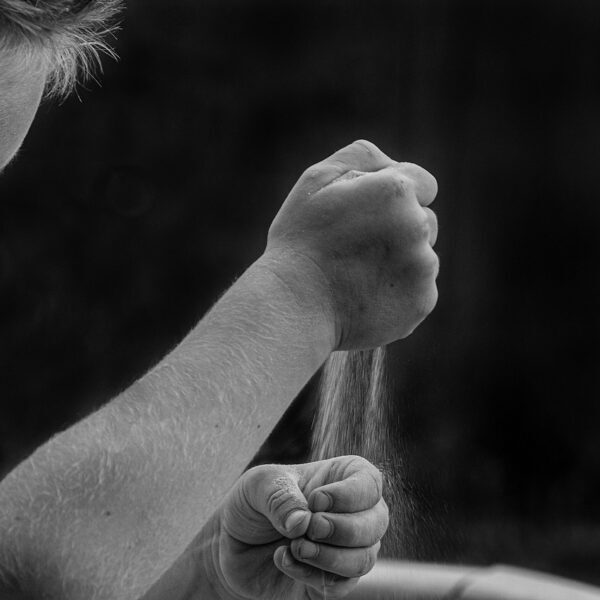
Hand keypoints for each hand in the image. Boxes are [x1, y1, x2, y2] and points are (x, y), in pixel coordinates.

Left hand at [206, 456, 387, 599]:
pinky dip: (312, 576)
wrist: (232, 544)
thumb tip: (302, 522)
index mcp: (342, 477)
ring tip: (294, 546)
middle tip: (309, 528)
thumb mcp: (257, 486)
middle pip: (376, 522)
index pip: (371, 482)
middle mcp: (353, 512)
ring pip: (364, 559)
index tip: (315, 501)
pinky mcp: (332, 579)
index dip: (350, 495)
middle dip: (342, 529)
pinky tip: (285, 560)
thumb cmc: (253, 502)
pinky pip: (341, 585)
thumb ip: (280, 497)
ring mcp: (346, 548)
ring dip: (328, 556)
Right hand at [264, 140, 438, 348]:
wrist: (293, 307)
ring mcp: (423, 267)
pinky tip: (366, 296)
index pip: (423, 183)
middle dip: (400, 228)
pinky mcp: (422, 301)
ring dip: (401, 261)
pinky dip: (398, 292)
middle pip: (426, 220)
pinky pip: (419, 289)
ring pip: (423, 256)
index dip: (395, 196)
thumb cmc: (300, 242)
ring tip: (358, 275)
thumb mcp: (315, 181)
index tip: (369, 213)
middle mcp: (417, 226)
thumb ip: (362, 157)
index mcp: (395, 190)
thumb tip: (394, 164)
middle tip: (356, 247)